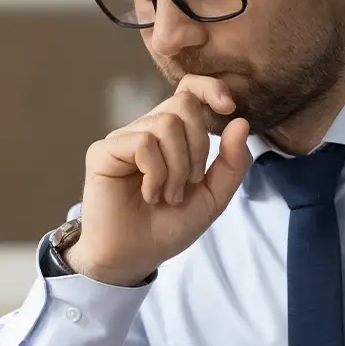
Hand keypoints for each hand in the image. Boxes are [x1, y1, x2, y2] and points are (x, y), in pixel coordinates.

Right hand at [66, 76, 252, 285]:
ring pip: (165, 123)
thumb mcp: (213, 197)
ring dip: (177, 166)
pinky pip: (143, 142)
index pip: (189, 90)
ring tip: (169, 195)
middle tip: (189, 183)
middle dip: (198, 146)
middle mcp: (147, 130)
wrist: (134, 257)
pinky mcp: (103, 151)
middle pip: (183, 104)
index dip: (210, 88)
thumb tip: (240, 122)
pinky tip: (151, 195)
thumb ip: (231, 163)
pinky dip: (156, 173)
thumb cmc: (168, 226)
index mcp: (173, 135)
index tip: (227, 107)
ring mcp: (124, 138)